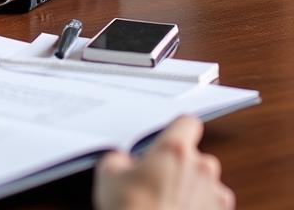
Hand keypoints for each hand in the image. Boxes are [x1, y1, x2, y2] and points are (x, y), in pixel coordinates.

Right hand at [93, 116, 234, 209]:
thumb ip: (120, 159)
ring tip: (167, 203)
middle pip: (198, 156)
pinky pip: (212, 208)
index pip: (187, 123)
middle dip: (181, 166)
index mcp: (175, 150)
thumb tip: (123, 163)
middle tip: (158, 178)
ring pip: (207, 185)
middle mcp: (201, 169)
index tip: (169, 137)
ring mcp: (216, 198)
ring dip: (193, 190)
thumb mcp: (108, 174)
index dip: (178, 129)